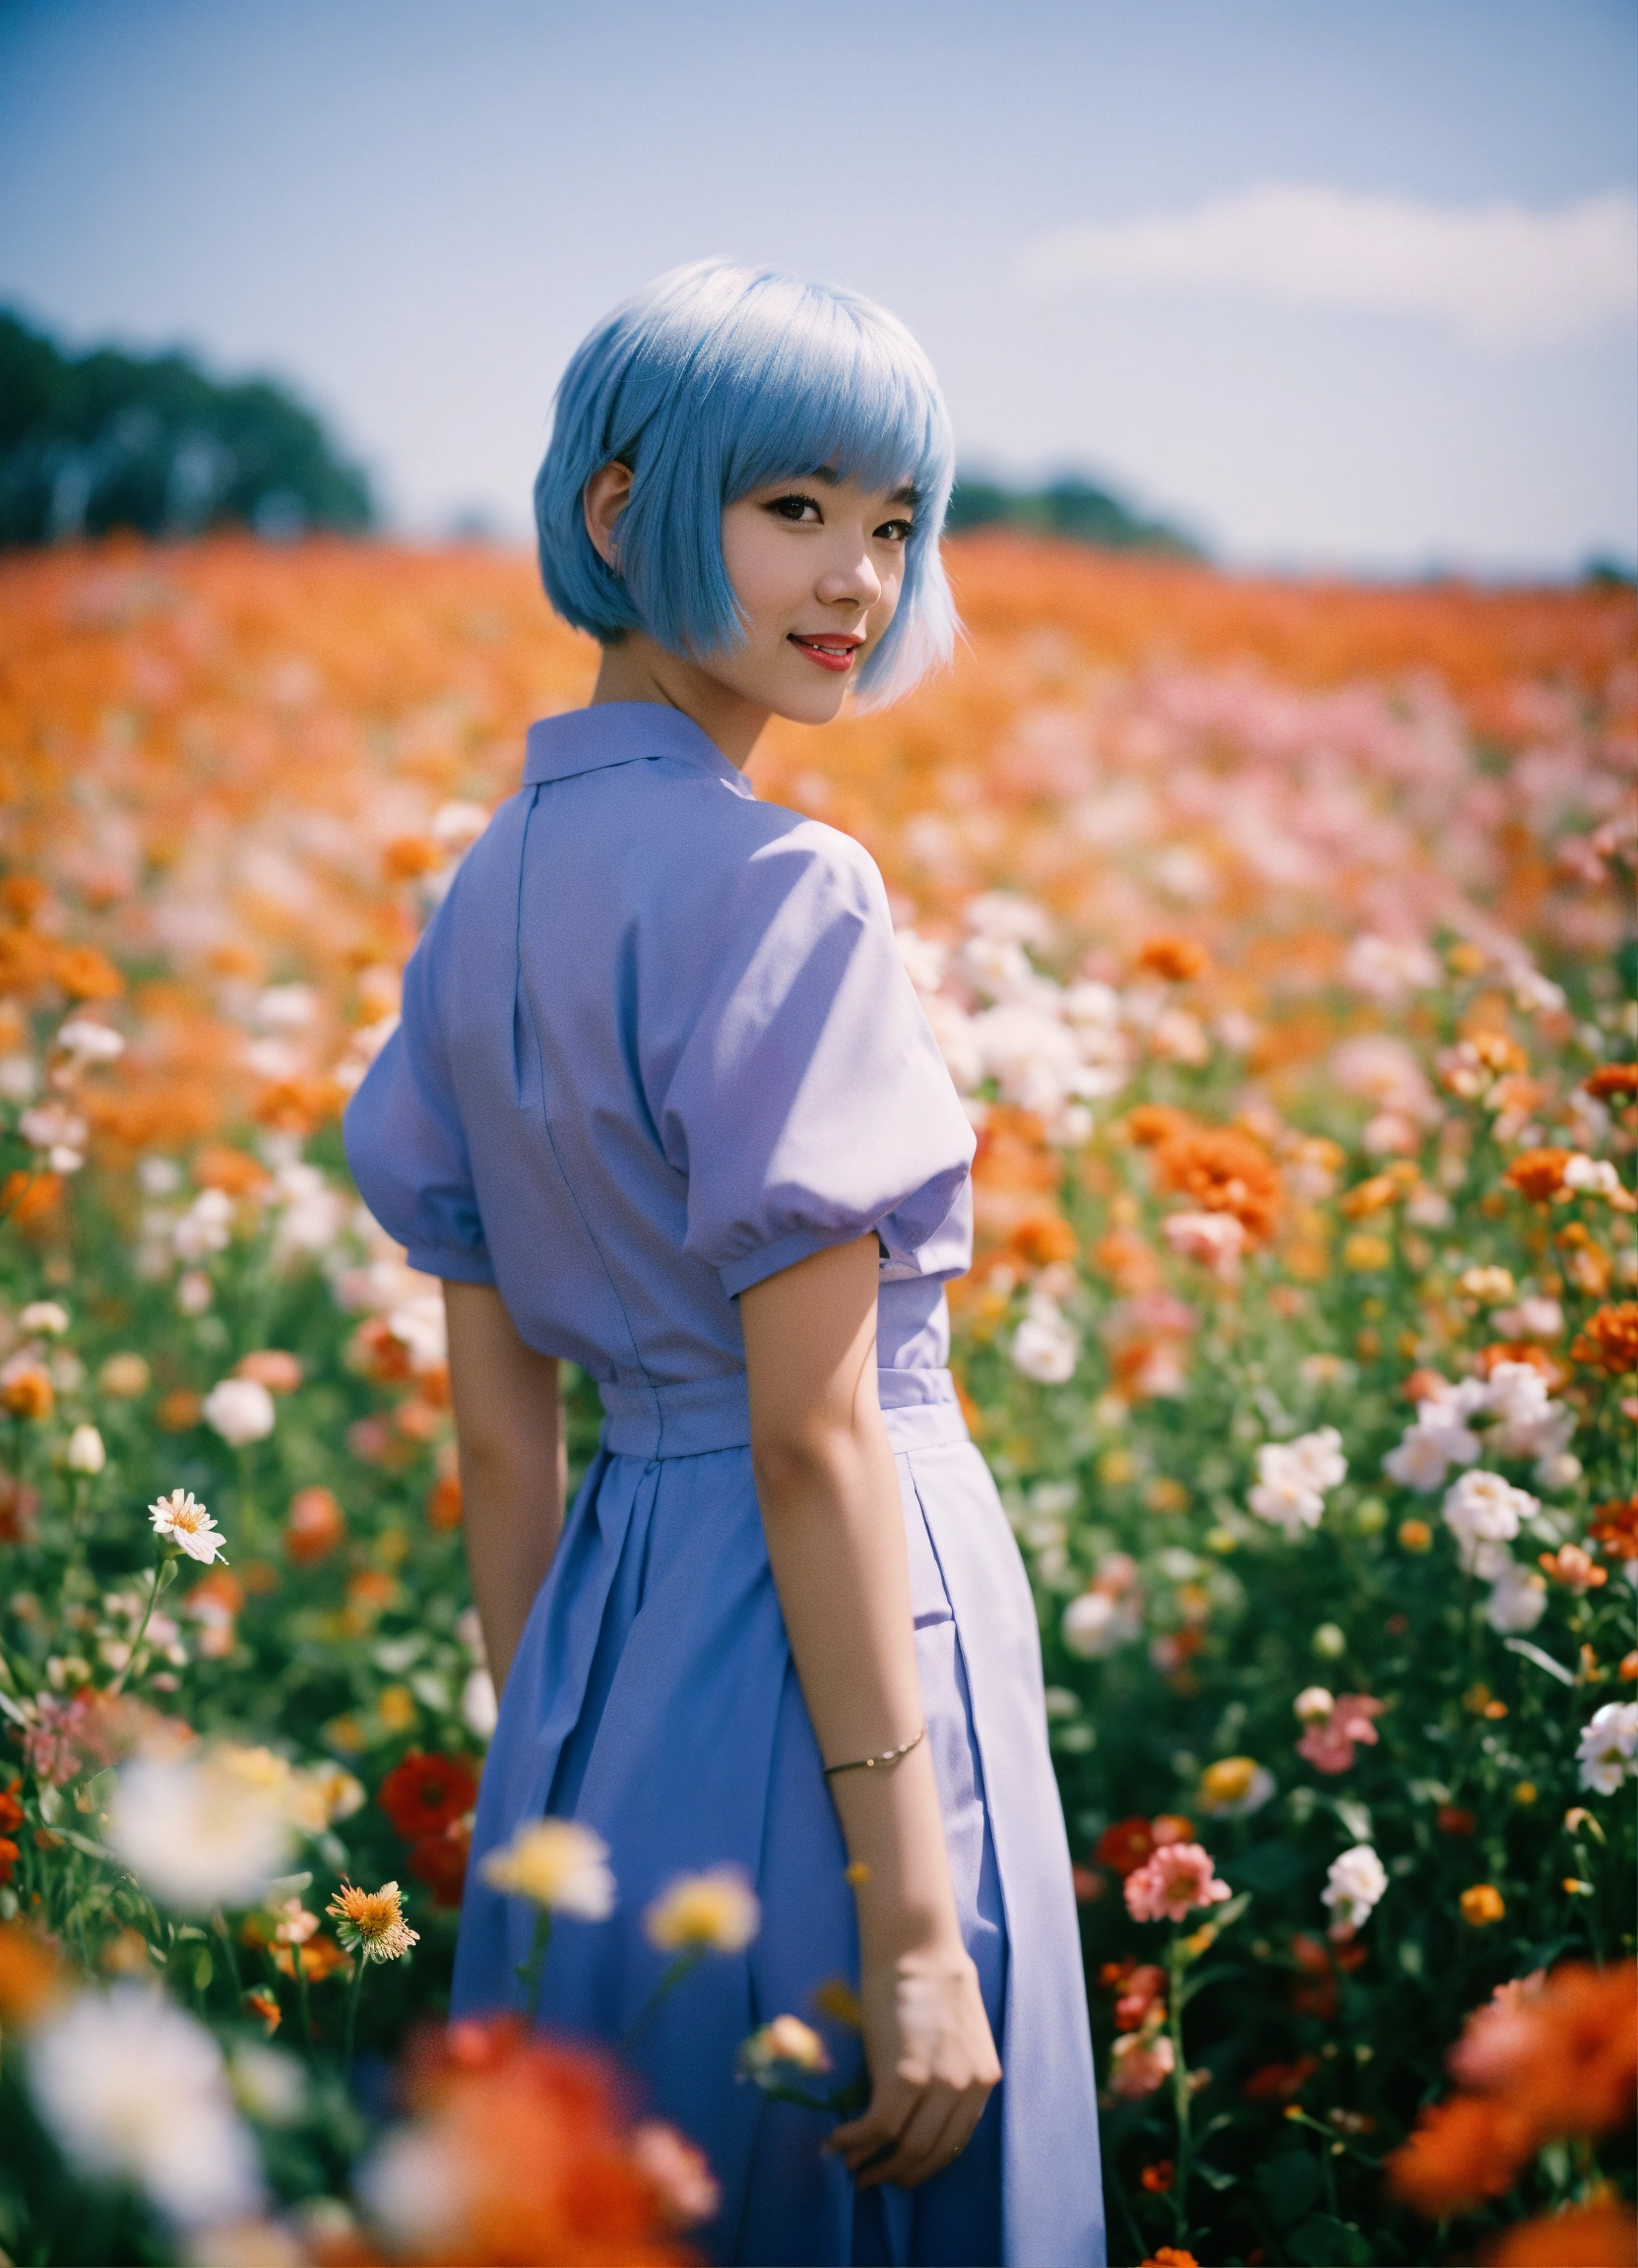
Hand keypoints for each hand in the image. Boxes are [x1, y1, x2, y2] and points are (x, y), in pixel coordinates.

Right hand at [827, 1948, 1000, 2189]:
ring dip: (873, 2165)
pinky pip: (877, 2127)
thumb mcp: (956, 2038)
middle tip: (870, 2180)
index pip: (954, 2143)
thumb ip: (947, 2077)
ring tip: (850, 2167)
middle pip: (929, 2153)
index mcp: (984, 2080)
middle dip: (898, 2174)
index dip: (924, 2165)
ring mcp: (938, 2085)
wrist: (915, 1948)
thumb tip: (915, 2114)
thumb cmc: (928, 1983)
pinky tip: (835, 2141)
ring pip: (904, 2148)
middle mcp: (967, 2088)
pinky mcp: (905, 2077)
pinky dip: (853, 2140)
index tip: (900, 2173)